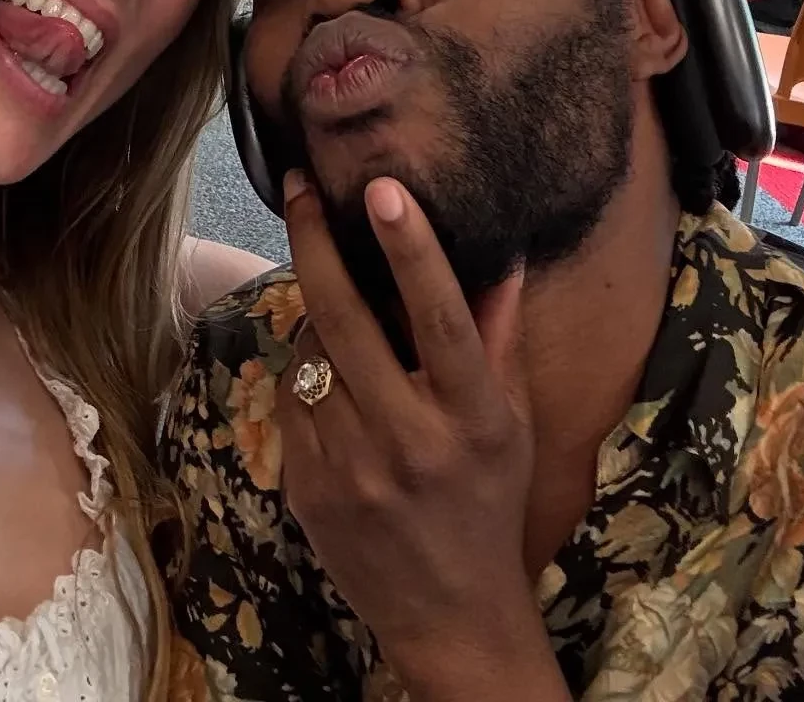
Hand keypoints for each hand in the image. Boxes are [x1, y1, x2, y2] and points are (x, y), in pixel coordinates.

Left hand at [275, 173, 568, 701]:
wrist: (448, 616)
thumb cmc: (488, 503)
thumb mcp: (512, 423)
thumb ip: (500, 339)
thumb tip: (504, 255)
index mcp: (472, 419)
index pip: (441, 318)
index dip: (412, 250)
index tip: (384, 188)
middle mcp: (408, 440)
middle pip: (346, 320)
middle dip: (316, 242)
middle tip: (299, 187)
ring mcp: (349, 467)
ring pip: (309, 351)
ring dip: (317, 317)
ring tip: (339, 315)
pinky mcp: (303, 487)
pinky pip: (291, 396)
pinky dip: (306, 374)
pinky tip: (334, 386)